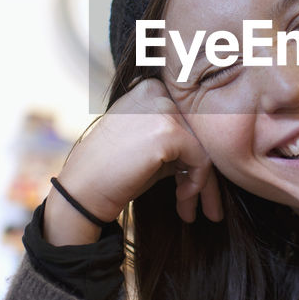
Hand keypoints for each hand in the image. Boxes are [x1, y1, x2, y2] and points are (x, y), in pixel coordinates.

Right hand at [46, 79, 222, 243]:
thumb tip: (215, 147)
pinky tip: (182, 201)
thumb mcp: (146, 142)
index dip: (194, 155)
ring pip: (204, 147)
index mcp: (149, 88)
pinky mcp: (168, 130)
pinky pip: (201, 160)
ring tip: (196, 211)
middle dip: (205, 173)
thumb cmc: (113, 171)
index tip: (191, 184)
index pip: (188, 119)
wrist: (83, 190)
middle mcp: (156, 91)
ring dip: (203, 185)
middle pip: (199, 132)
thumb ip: (176, 135)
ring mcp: (162, 108)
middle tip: (209, 207)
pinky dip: (197, 185)